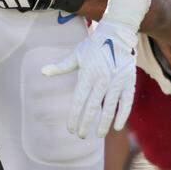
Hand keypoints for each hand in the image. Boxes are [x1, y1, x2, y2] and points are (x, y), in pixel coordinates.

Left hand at [42, 18, 138, 138]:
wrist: (117, 34)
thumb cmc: (94, 45)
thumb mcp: (76, 55)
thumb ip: (61, 66)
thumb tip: (42, 71)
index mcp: (87, 75)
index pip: (78, 101)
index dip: (74, 116)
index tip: (70, 129)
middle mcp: (102, 80)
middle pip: (92, 107)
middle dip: (86, 124)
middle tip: (81, 136)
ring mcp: (116, 81)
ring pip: (110, 108)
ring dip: (104, 123)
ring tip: (98, 135)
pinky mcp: (128, 81)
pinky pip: (126, 102)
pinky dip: (123, 115)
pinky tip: (117, 127)